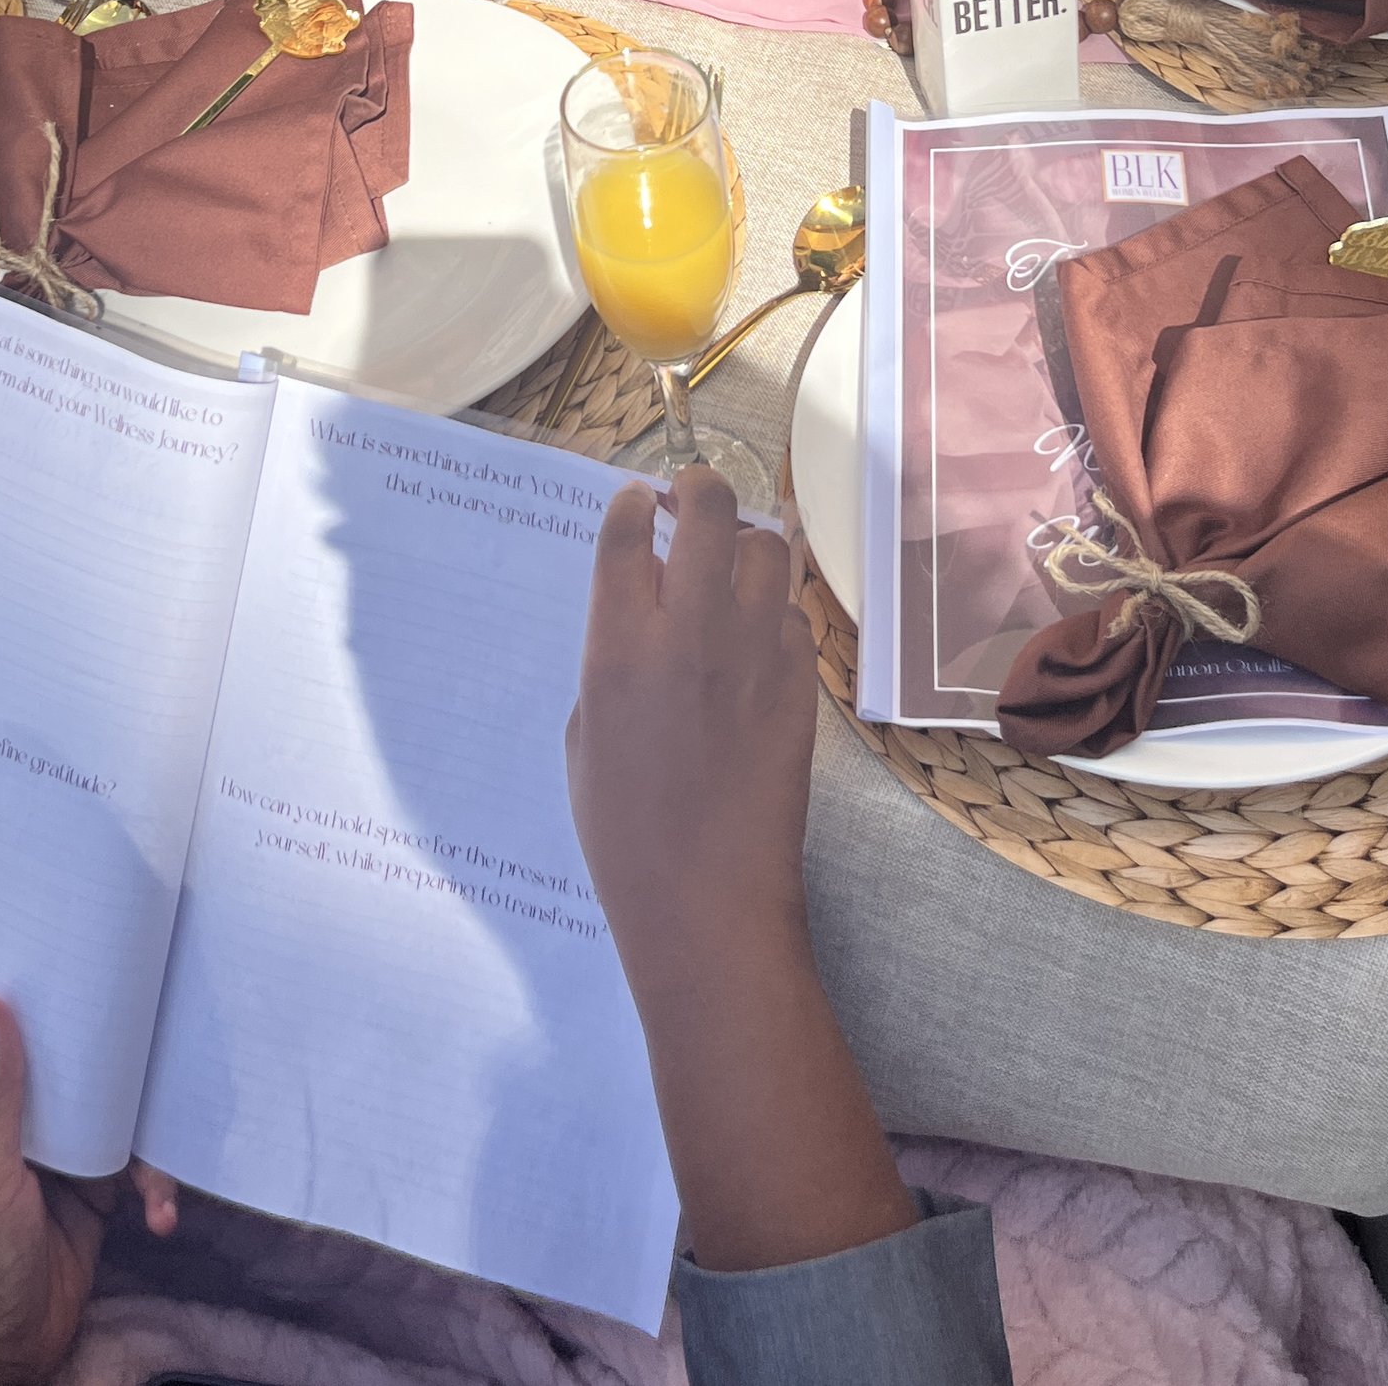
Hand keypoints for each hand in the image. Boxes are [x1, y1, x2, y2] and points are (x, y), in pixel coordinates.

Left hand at [0, 995, 178, 1385]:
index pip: (28, 1046)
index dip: (62, 1011)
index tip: (108, 967)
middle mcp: (30, 1132)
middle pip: (88, 1082)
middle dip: (131, 1079)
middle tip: (172, 1064)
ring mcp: (66, 1167)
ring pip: (122, 1126)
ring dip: (151, 1153)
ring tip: (159, 1192)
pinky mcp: (96, 1204)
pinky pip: (136, 1175)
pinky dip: (154, 1192)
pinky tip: (161, 1218)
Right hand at [566, 468, 815, 997]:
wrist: (708, 898)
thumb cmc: (624, 831)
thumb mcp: (586, 734)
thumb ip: (611, 658)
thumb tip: (638, 613)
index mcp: (618, 647)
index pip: (625, 532)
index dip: (631, 503)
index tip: (636, 502)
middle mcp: (689, 632)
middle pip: (707, 512)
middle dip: (698, 487)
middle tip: (690, 495)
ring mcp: (754, 653)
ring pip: (767, 549)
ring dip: (744, 541)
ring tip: (728, 559)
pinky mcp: (801, 682)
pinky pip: (794, 615)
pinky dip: (775, 610)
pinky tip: (756, 635)